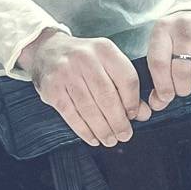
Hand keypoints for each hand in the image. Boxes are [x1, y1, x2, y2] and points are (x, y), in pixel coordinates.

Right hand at [18, 29, 143, 146]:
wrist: (47, 50)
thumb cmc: (83, 60)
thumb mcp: (107, 64)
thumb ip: (126, 86)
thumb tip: (143, 113)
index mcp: (104, 49)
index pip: (126, 79)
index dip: (133, 102)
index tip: (134, 116)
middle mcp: (85, 58)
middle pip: (107, 96)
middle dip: (118, 121)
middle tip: (124, 135)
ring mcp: (66, 73)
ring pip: (89, 108)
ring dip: (102, 129)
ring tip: (110, 140)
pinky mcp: (52, 88)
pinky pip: (71, 114)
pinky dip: (84, 130)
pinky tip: (92, 137)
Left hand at [139, 13, 190, 112]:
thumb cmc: (185, 35)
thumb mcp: (168, 48)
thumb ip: (160, 75)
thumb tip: (158, 103)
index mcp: (163, 28)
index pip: (159, 62)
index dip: (163, 85)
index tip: (166, 97)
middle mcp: (184, 24)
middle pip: (182, 69)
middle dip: (184, 87)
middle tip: (186, 88)